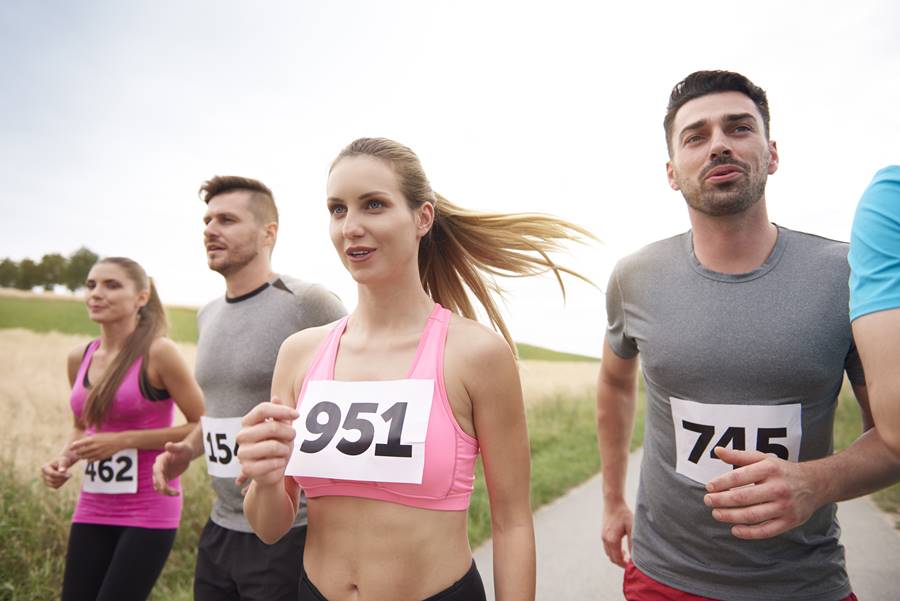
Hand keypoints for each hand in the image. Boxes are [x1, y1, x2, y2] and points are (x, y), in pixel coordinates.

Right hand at [41, 454, 75, 488]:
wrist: (62, 463)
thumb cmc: (62, 461)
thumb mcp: (63, 460)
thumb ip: (62, 465)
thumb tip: (62, 471)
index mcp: (44, 468)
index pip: (51, 473)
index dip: (60, 475)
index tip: (70, 474)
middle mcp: (43, 475)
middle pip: (52, 479)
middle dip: (62, 478)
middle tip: (70, 475)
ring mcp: (45, 480)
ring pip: (53, 484)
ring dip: (62, 481)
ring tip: (67, 476)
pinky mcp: (49, 484)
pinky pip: (55, 487)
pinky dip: (61, 483)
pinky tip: (64, 478)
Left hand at [69, 432, 124, 461]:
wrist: (118, 441)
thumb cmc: (108, 437)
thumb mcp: (97, 435)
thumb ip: (89, 439)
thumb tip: (80, 443)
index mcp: (92, 439)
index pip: (78, 444)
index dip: (73, 446)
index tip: (71, 447)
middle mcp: (93, 446)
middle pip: (80, 452)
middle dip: (76, 452)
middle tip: (76, 452)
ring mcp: (97, 452)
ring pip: (84, 457)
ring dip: (81, 456)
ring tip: (82, 455)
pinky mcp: (100, 457)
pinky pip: (90, 460)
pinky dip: (88, 459)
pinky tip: (89, 457)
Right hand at [153, 441, 193, 495]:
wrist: (186, 453)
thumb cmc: (184, 448)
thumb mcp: (181, 447)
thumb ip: (174, 447)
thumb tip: (167, 444)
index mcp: (160, 460)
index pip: (157, 471)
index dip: (159, 479)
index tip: (164, 487)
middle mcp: (158, 468)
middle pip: (156, 480)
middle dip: (162, 487)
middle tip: (173, 492)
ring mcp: (161, 474)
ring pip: (159, 486)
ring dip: (165, 491)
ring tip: (176, 493)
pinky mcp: (166, 478)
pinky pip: (164, 487)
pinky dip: (168, 492)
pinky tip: (177, 493)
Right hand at [235, 397, 298, 489]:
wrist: (271, 471)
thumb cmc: (277, 445)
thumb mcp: (280, 428)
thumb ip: (278, 414)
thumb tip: (276, 398)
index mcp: (248, 422)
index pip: (262, 409)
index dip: (282, 410)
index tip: (297, 415)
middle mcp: (242, 436)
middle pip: (271, 427)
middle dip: (289, 432)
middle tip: (292, 437)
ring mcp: (242, 453)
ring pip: (273, 446)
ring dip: (286, 449)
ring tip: (285, 452)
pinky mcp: (247, 469)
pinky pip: (271, 463)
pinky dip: (281, 463)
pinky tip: (279, 463)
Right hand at [601, 499, 632, 567]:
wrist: (612, 502)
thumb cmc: (623, 513)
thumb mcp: (632, 528)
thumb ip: (632, 543)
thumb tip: (635, 557)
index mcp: (612, 540)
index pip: (618, 559)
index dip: (625, 565)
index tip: (632, 566)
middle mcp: (605, 540)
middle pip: (612, 558)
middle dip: (621, 562)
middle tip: (630, 562)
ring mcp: (603, 537)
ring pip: (608, 554)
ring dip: (617, 557)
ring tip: (627, 554)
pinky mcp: (603, 534)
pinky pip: (607, 548)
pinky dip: (613, 551)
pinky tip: (621, 547)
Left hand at [704, 446, 819, 539]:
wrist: (815, 484)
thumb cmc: (782, 470)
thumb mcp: (763, 458)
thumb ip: (739, 456)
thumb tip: (717, 450)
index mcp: (769, 469)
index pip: (739, 477)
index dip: (721, 483)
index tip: (708, 487)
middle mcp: (778, 488)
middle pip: (743, 497)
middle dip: (721, 500)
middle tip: (708, 501)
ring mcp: (784, 506)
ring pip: (752, 515)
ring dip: (730, 516)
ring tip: (716, 514)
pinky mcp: (789, 521)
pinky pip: (766, 530)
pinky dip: (749, 533)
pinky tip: (734, 529)